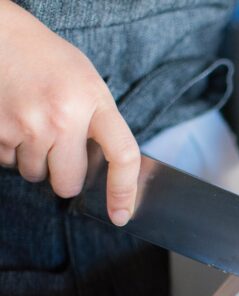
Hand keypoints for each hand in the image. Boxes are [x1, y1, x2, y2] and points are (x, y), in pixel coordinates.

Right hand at [0, 1, 139, 225]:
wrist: (2, 36)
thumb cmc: (50, 62)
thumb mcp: (89, 85)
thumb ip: (99, 123)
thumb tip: (105, 171)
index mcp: (94, 101)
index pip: (124, 155)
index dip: (124, 191)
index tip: (121, 214)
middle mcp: (63, 117)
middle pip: (69, 183)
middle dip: (65, 176)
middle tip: (60, 150)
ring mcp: (26, 126)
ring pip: (35, 175)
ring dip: (35, 159)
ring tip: (33, 122)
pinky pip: (7, 162)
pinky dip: (11, 149)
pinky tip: (14, 120)